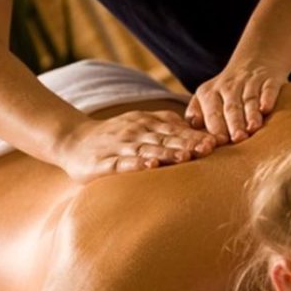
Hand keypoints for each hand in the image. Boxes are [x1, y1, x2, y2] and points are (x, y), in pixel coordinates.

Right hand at [57, 110, 216, 182]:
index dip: (195, 136)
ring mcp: (120, 147)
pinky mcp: (104, 163)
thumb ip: (165, 126)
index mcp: (146, 124)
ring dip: (166, 153)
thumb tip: (196, 131)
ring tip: (184, 157)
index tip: (216, 142)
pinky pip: (122, 164)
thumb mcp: (140, 124)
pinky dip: (136, 164)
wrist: (74, 140)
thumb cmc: (115, 136)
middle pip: (165, 139)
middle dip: (187, 143)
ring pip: (147, 150)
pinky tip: (149, 166)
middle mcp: (135, 133)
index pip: (175, 130)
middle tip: (208, 149)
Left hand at [185, 64, 287, 143]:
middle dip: (234, 124)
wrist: (255, 58)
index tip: (220, 142)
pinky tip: (267, 109)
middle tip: (237, 139)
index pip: (212, 113)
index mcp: (209, 93)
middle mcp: (228, 86)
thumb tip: (193, 126)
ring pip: (249, 99)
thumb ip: (195, 114)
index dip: (216, 127)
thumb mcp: (206, 98)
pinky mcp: (269, 78)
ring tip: (252, 128)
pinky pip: (268, 88)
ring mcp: (249, 81)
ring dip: (251, 114)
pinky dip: (267, 98)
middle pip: (231, 107)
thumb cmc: (226, 90)